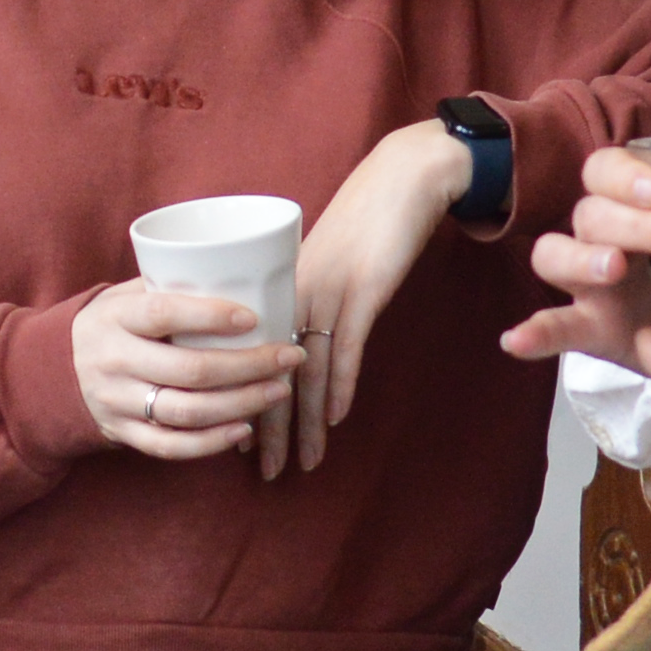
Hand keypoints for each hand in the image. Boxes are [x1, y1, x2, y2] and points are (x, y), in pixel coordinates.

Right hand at [73, 277, 299, 464]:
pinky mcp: (123, 433)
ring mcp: (117, 401)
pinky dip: (212, 442)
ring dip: (241, 403)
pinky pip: (171, 446)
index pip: (164, 314)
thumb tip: (244, 272)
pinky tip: (245, 428)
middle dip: (249, 366)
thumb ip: (170, 287)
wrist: (51, 372)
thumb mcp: (126, 296)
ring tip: (279, 391)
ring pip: (187, 412)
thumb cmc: (111, 325)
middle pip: (189, 370)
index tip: (253, 318)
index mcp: (116, 317)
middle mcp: (114, 360)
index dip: (210, 316)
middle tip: (288, 357)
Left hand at [269, 126, 464, 478]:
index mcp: (280, 286)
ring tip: (301, 464)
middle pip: (271, 371)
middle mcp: (295, 291)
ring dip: (305, 423)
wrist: (406, 177)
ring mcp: (329, 290)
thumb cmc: (369, 218)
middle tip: (265, 474)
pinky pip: (348, 345)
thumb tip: (303, 344)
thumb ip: (312, 297)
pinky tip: (336, 419)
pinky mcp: (364, 288)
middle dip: (269, 429)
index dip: (246, 404)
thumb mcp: (329, 261)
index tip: (244, 445)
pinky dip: (340, 385)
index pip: (252, 358)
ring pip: (307, 369)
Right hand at [500, 142, 650, 371]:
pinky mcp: (589, 326)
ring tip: (612, 276)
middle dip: (628, 222)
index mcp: (643, 198)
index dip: (629, 174)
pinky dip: (534, 332)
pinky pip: (552, 324)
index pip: (613, 167)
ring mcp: (592, 281)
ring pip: (557, 257)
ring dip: (579, 262)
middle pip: (590, 212)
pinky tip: (519, 342)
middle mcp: (607, 232)